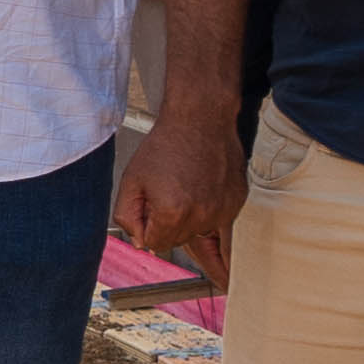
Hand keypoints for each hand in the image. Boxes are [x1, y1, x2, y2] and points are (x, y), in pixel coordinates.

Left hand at [109, 99, 244, 285]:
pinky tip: (200, 190)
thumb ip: (127, 217)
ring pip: (197, 234)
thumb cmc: (165, 145)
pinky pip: (216, 222)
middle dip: (166, 225)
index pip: (154, 244)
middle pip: (176, 241)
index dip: (147, 226)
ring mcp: (221, 211)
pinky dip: (206, 212)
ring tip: (184, 190)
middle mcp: (200, 216)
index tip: (149, 207)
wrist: (200, 120)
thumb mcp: (131, 180)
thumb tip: (140, 242)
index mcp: (172, 213)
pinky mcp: (236, 203)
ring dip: (187, 221)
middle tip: (165, 194)